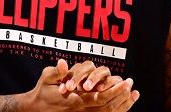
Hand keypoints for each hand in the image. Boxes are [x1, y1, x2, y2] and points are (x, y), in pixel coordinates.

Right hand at [22, 59, 138, 111]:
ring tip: (133, 94)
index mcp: (74, 100)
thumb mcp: (46, 78)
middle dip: (121, 95)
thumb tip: (63, 63)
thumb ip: (56, 72)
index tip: (125, 82)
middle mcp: (82, 109)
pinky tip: (125, 103)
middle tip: (132, 84)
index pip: (99, 97)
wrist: (37, 108)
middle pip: (107, 106)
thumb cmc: (42, 91)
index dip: (114, 91)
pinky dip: (116, 109)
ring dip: (121, 103)